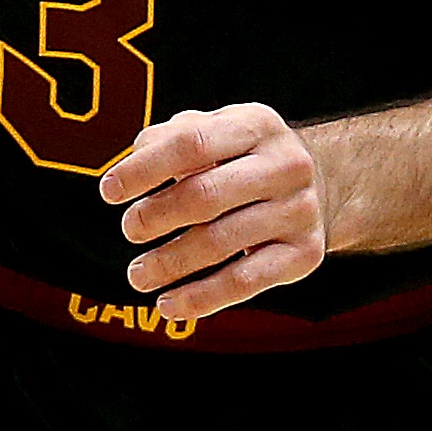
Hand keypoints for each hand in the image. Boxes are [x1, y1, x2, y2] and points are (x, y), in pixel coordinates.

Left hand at [98, 103, 327, 319]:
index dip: (144, 169)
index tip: (109, 191)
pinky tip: (169, 304)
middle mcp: (286, 165)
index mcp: (256, 125)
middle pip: (205, 195)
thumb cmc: (246, 157)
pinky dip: (201, 298)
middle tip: (129, 230)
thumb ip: (170, 138)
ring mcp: (299, 211)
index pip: (192, 143)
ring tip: (138, 275)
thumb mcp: (217, 130)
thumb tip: (134, 162)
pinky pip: (245, 282)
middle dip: (156, 217)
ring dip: (169, 263)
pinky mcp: (305, 254)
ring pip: (221, 243)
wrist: (323, 184)